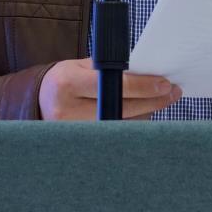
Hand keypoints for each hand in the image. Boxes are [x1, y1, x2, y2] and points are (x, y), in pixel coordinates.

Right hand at [38, 58, 180, 120]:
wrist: (40, 104)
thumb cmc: (65, 80)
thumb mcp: (79, 66)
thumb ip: (108, 69)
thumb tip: (148, 73)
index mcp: (67, 84)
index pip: (114, 86)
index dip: (143, 86)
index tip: (164, 84)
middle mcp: (68, 112)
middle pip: (124, 108)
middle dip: (152, 100)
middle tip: (171, 92)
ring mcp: (75, 133)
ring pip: (124, 124)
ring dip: (147, 112)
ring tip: (161, 99)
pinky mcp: (83, 145)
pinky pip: (118, 134)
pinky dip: (134, 123)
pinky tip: (144, 112)